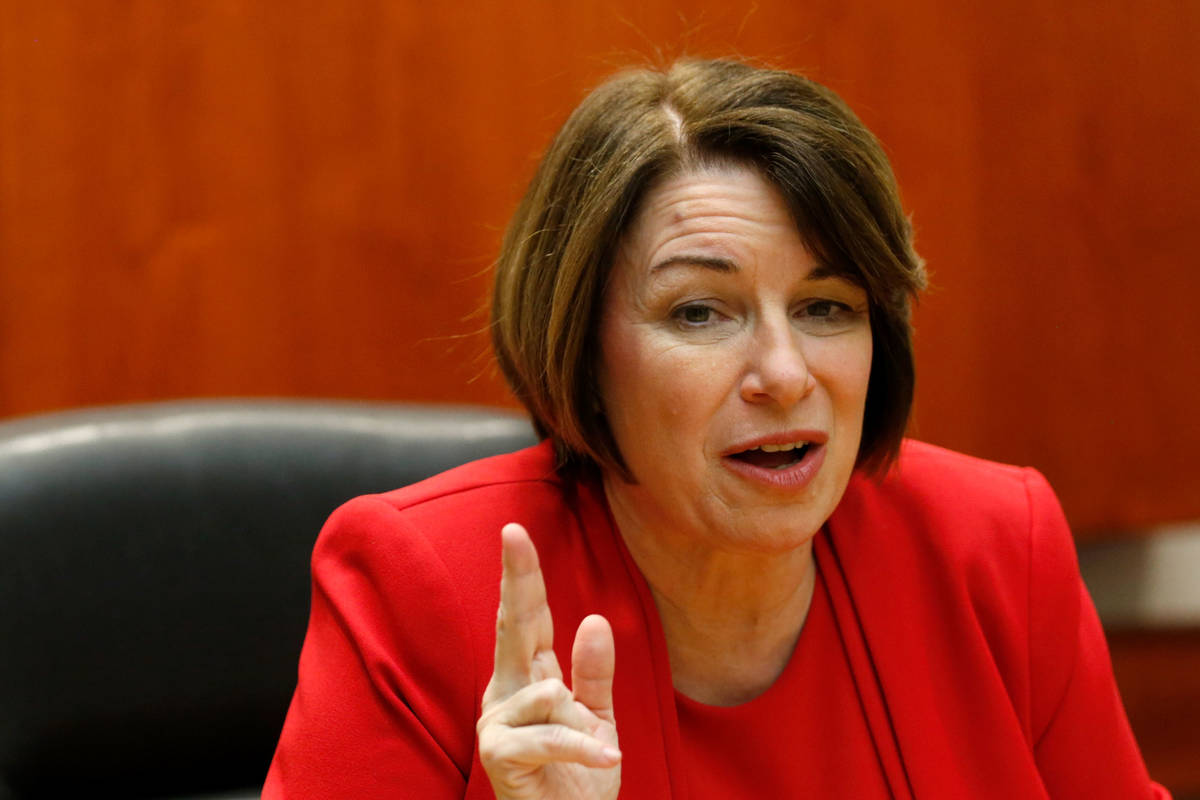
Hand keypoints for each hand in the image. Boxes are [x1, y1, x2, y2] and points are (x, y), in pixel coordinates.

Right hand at [477, 523, 620, 799]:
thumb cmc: (575, 783)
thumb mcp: (597, 722)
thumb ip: (594, 675)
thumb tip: (593, 619)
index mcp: (528, 682)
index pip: (526, 621)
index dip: (522, 577)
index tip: (516, 533)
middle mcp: (504, 696)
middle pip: (513, 628)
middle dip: (517, 580)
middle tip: (513, 532)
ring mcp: (496, 725)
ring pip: (549, 693)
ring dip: (582, 725)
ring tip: (590, 755)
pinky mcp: (499, 756)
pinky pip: (550, 733)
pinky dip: (583, 745)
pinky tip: (607, 756)